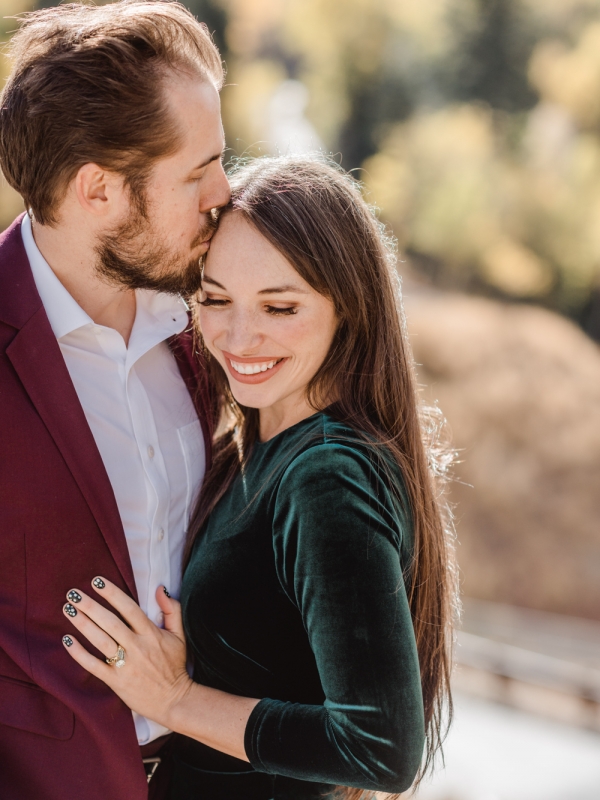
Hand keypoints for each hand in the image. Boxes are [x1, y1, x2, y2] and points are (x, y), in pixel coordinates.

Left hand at [62, 578, 191, 729]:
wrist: (173, 700)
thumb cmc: (175, 666)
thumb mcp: (180, 635)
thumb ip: (172, 609)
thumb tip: (160, 588)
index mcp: (151, 634)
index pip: (129, 608)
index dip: (112, 594)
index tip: (97, 581)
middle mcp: (137, 647)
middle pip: (110, 622)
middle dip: (91, 606)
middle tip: (73, 593)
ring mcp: (125, 665)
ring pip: (100, 640)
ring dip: (82, 624)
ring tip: (68, 609)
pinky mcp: (115, 681)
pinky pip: (94, 665)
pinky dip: (79, 653)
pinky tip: (67, 640)